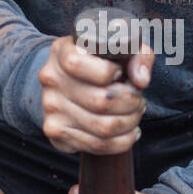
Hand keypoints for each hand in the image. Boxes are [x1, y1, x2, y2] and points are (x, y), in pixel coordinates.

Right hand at [38, 35, 153, 154]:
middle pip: (100, 101)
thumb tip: (141, 80)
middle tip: (138, 99)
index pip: (77, 64)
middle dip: (131, 103)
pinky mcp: (56, 132)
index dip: (108, 71)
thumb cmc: (101, 61)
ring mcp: (51, 108)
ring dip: (130, 123)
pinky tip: (129, 131)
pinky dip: (122, 141)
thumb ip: (138, 55)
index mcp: (61, 51)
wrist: (70, 82)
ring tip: (135, 113)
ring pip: (102, 128)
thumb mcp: (122, 47)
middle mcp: (51, 80)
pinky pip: (97, 145)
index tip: (120, 72)